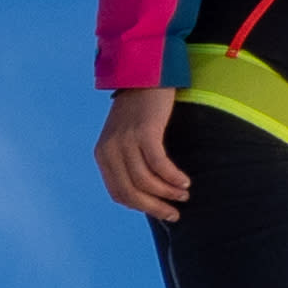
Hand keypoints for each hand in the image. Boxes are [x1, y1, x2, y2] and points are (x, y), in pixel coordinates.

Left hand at [94, 86, 189, 220]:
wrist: (146, 74)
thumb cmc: (141, 109)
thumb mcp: (125, 136)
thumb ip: (129, 160)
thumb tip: (149, 192)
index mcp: (103, 155)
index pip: (118, 193)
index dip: (140, 206)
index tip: (161, 212)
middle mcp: (110, 150)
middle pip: (130, 192)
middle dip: (154, 207)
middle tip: (174, 213)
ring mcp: (125, 141)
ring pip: (145, 181)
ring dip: (167, 193)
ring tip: (183, 195)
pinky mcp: (144, 132)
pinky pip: (159, 165)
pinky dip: (172, 177)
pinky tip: (184, 181)